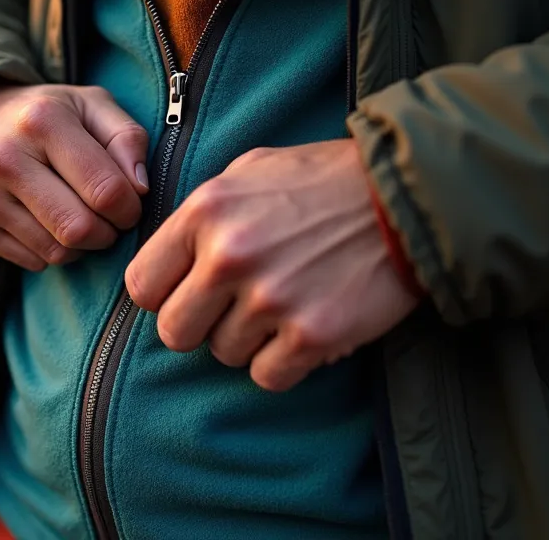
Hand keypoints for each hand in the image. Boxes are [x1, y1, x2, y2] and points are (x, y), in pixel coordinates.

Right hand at [0, 84, 149, 270]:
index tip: (130, 202)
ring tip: (80, 217)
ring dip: (82, 245)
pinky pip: (34, 261)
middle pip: (79, 229)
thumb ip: (127, 138)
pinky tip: (50, 223)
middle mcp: (5, 159)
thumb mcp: (92, 105)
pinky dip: (52, 251)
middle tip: (109, 218)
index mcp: (42, 122)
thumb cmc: (48, 115)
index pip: (105, 191)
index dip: (130, 207)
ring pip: (57, 253)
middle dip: (108, 232)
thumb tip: (140, 188)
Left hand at [124, 139, 418, 390]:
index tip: (188, 292)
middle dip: (200, 326)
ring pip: (224, 354)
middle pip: (174, 332)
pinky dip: (283, 362)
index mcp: (204, 212)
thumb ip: (199, 214)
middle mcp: (229, 256)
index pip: (142, 286)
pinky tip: (302, 330)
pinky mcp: (312, 334)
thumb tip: (165, 257)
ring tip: (283, 306)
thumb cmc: (321, 180)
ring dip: (249, 340)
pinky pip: (267, 376)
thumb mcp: (246, 172)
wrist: (406, 195)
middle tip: (232, 309)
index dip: (163, 295)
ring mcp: (271, 298)